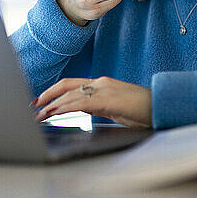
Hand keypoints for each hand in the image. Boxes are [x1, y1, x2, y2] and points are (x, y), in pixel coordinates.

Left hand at [33, 77, 151, 128]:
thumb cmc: (144, 110)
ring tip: (38, 114)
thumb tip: (85, 111)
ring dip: (51, 105)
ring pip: (70, 94)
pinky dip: (64, 108)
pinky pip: (81, 103)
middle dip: (47, 95)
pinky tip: (54, 114)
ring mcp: (104, 89)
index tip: (41, 101)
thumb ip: (100, 107)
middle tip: (33, 106)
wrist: (163, 106)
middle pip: (66, 85)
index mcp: (103, 84)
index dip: (54, 91)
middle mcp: (101, 83)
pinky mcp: (108, 99)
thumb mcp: (116, 108)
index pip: (72, 84)